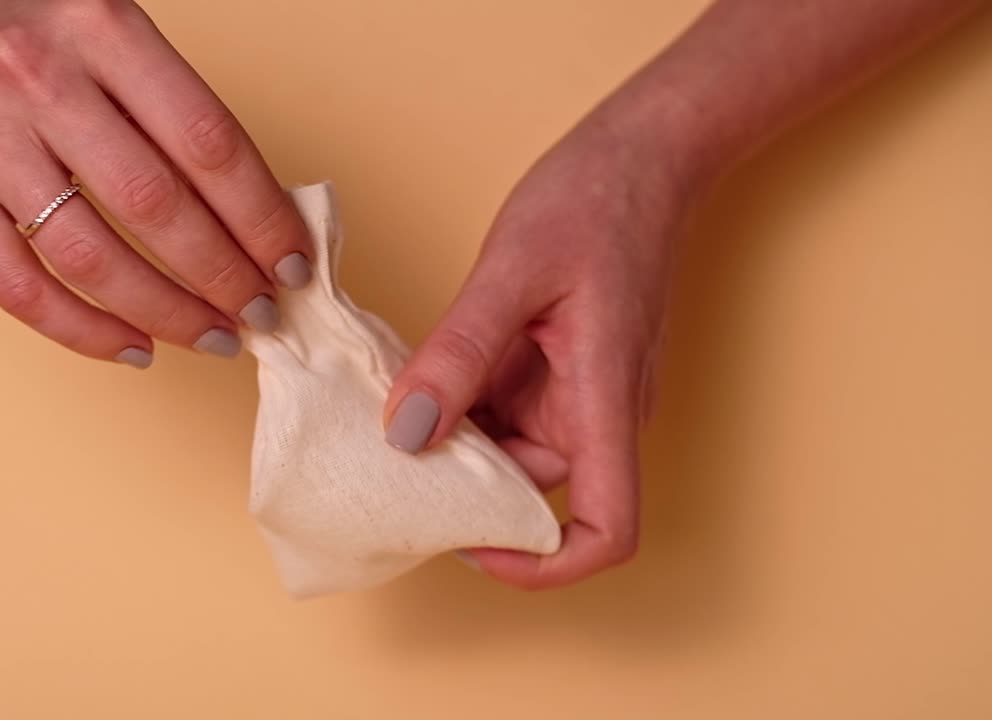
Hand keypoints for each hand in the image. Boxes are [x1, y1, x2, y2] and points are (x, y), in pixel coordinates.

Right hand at [0, 0, 311, 364]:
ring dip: (167, 313)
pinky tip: (135, 347)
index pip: (208, 141)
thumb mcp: (109, 36)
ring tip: (213, 336)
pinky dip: (86, 332)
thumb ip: (176, 112)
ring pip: (92, 258)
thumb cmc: (28, 37)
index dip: (261, 216)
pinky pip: (21, 289)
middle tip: (262, 313)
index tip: (293, 264)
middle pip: (157, 206)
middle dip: (224, 276)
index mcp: (100, 27)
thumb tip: (261, 218)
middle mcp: (37, 79)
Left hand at [383, 118, 696, 589]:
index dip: (542, 563)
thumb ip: (459, 353)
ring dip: (455, 437)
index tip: (472, 544)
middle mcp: (598, 413)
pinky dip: (462, 403)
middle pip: (532, 492)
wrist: (641, 155)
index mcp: (606, 401)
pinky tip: (424, 371)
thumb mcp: (513, 271)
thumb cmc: (596, 202)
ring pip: (509, 450)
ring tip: (399, 399)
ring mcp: (580, 394)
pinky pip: (504, 409)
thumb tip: (407, 433)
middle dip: (463, 484)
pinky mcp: (559, 371)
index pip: (605, 528)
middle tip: (389, 450)